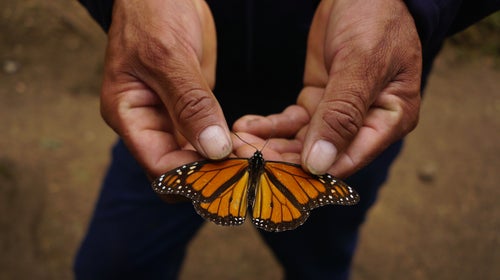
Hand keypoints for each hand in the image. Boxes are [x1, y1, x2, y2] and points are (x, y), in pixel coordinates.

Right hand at [101, 0, 231, 176]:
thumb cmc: (154, 14)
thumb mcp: (169, 56)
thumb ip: (190, 103)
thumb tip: (213, 149)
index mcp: (128, 114)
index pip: (158, 165)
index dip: (191, 175)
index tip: (227, 172)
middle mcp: (149, 123)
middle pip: (177, 169)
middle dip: (208, 175)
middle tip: (244, 172)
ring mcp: (171, 117)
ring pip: (195, 158)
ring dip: (221, 164)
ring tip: (251, 162)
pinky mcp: (192, 109)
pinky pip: (208, 138)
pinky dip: (226, 146)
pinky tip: (247, 146)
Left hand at [235, 0, 421, 177]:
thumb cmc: (375, 19)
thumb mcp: (360, 63)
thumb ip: (342, 114)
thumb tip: (319, 165)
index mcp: (389, 119)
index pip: (350, 159)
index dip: (312, 173)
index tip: (275, 177)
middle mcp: (365, 122)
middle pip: (322, 155)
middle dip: (284, 160)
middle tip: (245, 160)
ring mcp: (338, 113)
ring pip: (302, 142)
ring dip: (271, 145)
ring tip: (239, 144)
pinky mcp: (318, 100)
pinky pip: (292, 121)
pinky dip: (270, 126)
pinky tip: (247, 125)